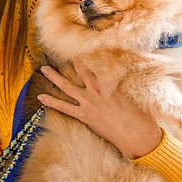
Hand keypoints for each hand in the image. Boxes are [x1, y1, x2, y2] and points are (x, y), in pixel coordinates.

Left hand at [37, 63, 163, 157]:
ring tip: (43, 70)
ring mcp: (88, 103)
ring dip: (54, 77)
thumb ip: (124, 82)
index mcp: (110, 81)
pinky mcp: (85, 116)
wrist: (136, 136)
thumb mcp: (135, 93)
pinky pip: (64, 108)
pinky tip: (41, 97)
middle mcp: (97, 89)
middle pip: (79, 70)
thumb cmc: (140, 115)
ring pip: (66, 87)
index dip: (88, 53)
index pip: (96, 62)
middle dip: (70, 60)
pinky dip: (52, 102)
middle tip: (60, 51)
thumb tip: (120, 73)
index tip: (82, 45)